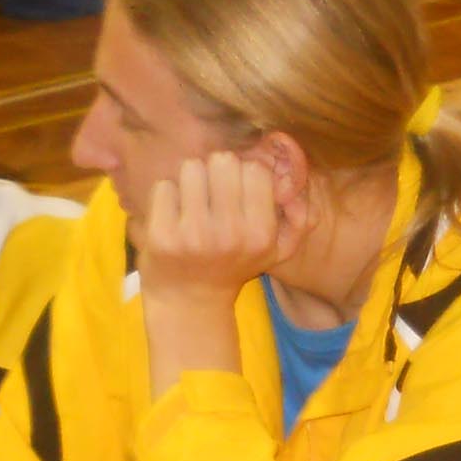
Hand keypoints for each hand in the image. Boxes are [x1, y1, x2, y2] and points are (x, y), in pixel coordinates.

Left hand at [138, 150, 293, 313]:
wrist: (190, 300)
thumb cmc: (234, 263)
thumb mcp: (276, 250)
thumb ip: (298, 219)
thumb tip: (292, 189)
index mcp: (260, 234)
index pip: (255, 169)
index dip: (244, 172)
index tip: (237, 189)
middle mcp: (230, 234)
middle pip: (223, 160)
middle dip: (216, 170)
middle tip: (212, 193)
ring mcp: (193, 235)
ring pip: (191, 167)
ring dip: (191, 180)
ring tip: (193, 203)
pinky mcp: (162, 236)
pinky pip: (163, 186)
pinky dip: (166, 196)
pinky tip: (172, 215)